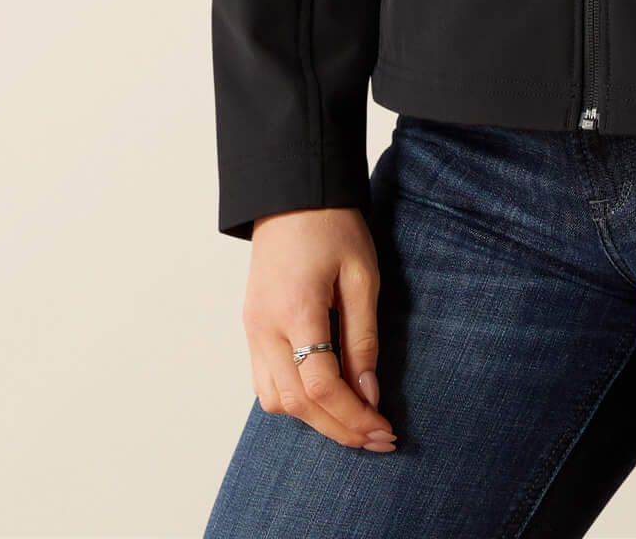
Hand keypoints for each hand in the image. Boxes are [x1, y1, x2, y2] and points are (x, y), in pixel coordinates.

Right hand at [243, 206, 397, 450]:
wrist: (292, 194)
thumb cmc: (333, 227)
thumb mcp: (362, 275)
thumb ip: (363, 338)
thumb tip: (369, 394)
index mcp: (295, 309)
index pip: (320, 385)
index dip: (353, 415)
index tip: (385, 429)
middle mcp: (264, 328)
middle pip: (297, 403)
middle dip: (340, 429)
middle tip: (379, 439)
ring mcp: (251, 330)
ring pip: (275, 402)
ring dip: (315, 421)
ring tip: (355, 423)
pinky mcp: (250, 329)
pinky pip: (266, 384)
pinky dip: (295, 402)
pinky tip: (325, 400)